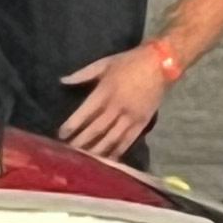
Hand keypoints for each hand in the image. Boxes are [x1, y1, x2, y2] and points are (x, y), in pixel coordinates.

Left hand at [56, 44, 170, 159]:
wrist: (160, 64)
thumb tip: (62, 81)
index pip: (85, 113)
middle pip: (96, 129)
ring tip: (84, 160)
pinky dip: (117, 151)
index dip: (72, 125)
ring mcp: (130, 117)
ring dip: (97, 150)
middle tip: (69, 152)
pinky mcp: (142, 123)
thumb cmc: (129, 62)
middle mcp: (117, 107)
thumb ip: (82, 74)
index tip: (61, 134)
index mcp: (105, 91)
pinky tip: (108, 160)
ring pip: (111, 138)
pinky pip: (128, 140)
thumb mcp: (104, 63)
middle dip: (81, 142)